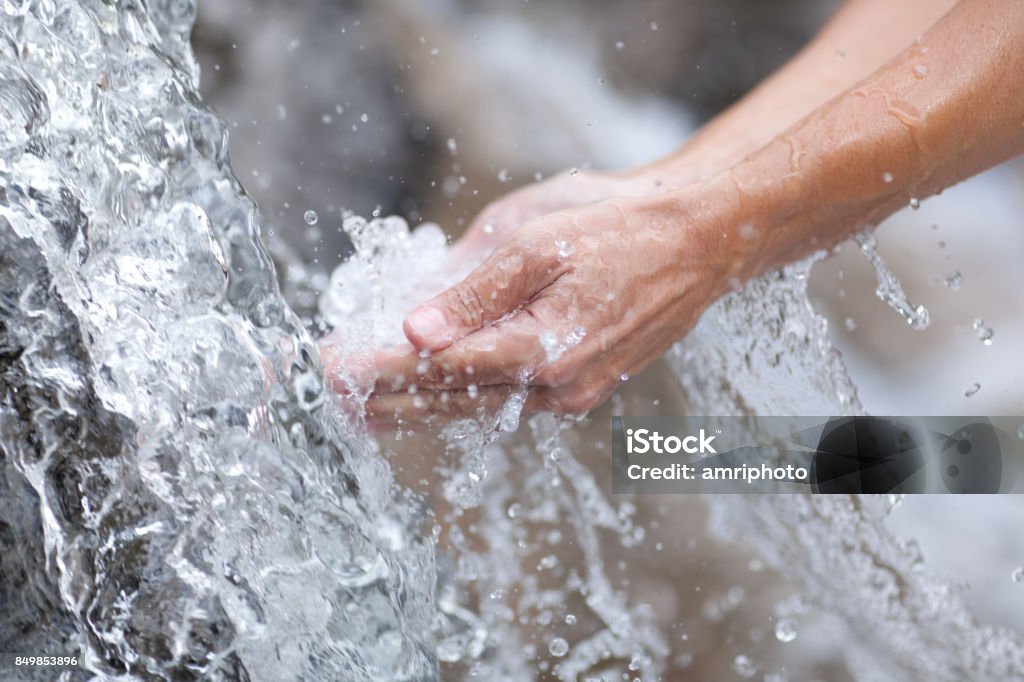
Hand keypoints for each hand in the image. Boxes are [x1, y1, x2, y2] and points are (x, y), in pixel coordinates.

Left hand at [367, 186, 746, 423]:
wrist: (698, 241)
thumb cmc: (620, 228)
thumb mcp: (538, 243)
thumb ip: (474, 292)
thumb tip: (414, 332)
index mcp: (543, 349)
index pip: (439, 369)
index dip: (378, 370)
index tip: (329, 370)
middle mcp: (555, 386)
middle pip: (451, 401)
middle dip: (384, 399)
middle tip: (328, 397)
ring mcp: (570, 393)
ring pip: (476, 407)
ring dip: (415, 406)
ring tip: (362, 408)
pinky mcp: (578, 386)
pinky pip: (504, 400)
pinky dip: (458, 398)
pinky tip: (429, 395)